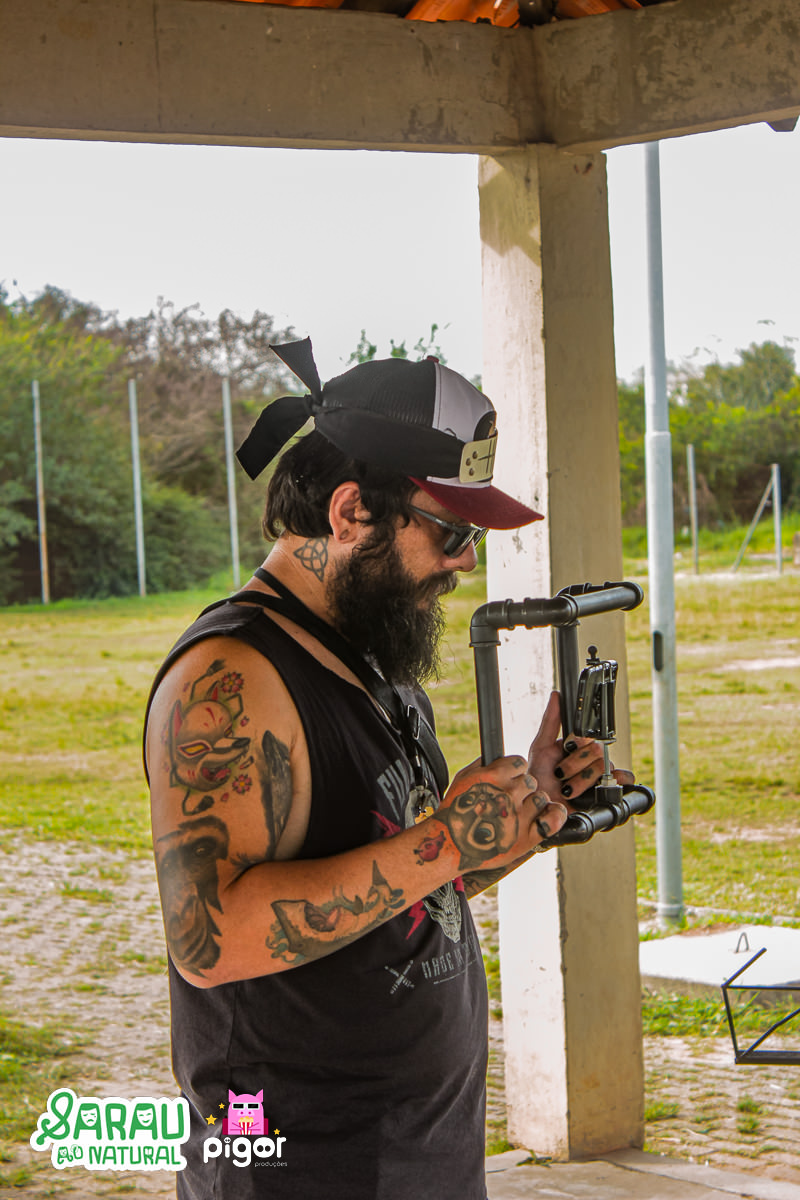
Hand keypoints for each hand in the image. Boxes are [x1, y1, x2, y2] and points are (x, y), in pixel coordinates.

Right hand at [435, 754, 567, 871]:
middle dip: (522, 789)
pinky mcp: (526, 838)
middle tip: (509, 799)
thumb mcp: (462, 778)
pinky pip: (552, 820)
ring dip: (533, 803)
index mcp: (493, 777)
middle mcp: (508, 794)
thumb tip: (500, 757)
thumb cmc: (454, 811)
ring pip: (541, 798)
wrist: (451, 845)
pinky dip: (555, 816)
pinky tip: (549, 814)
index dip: (515, 772)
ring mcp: (518, 817)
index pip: (520, 763)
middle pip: (531, 781)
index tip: (509, 780)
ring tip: (519, 812)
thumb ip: (484, 764)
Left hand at [528, 691, 634, 804]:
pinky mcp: (609, 793)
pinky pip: (625, 781)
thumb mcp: (540, 748)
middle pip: (599, 750)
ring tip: (567, 789)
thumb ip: (550, 722)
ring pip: (607, 767)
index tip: (566, 749)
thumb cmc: (537, 780)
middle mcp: (592, 760)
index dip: (578, 743)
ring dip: (582, 780)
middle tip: (560, 774)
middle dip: (575, 764)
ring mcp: (601, 776)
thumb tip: (556, 695)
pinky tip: (594, 791)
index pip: (591, 735)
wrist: (538, 810)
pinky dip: (616, 783)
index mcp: (579, 748)